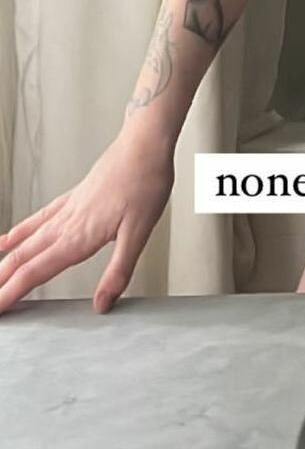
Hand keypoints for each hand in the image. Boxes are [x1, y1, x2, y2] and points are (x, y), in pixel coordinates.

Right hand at [0, 124, 174, 313]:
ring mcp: (68, 209)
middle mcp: (66, 224)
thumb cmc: (145, 182)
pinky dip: (20, 231)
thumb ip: (119, 271)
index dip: (11, 293)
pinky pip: (39, 218)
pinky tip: (8, 238)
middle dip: (2, 281)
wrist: (145, 144)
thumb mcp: (139, 233)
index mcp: (78, 237)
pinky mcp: (73, 197)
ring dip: (6, 261)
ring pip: (26, 240)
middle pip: (23, 258)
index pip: (35, 272)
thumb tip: (102, 304)